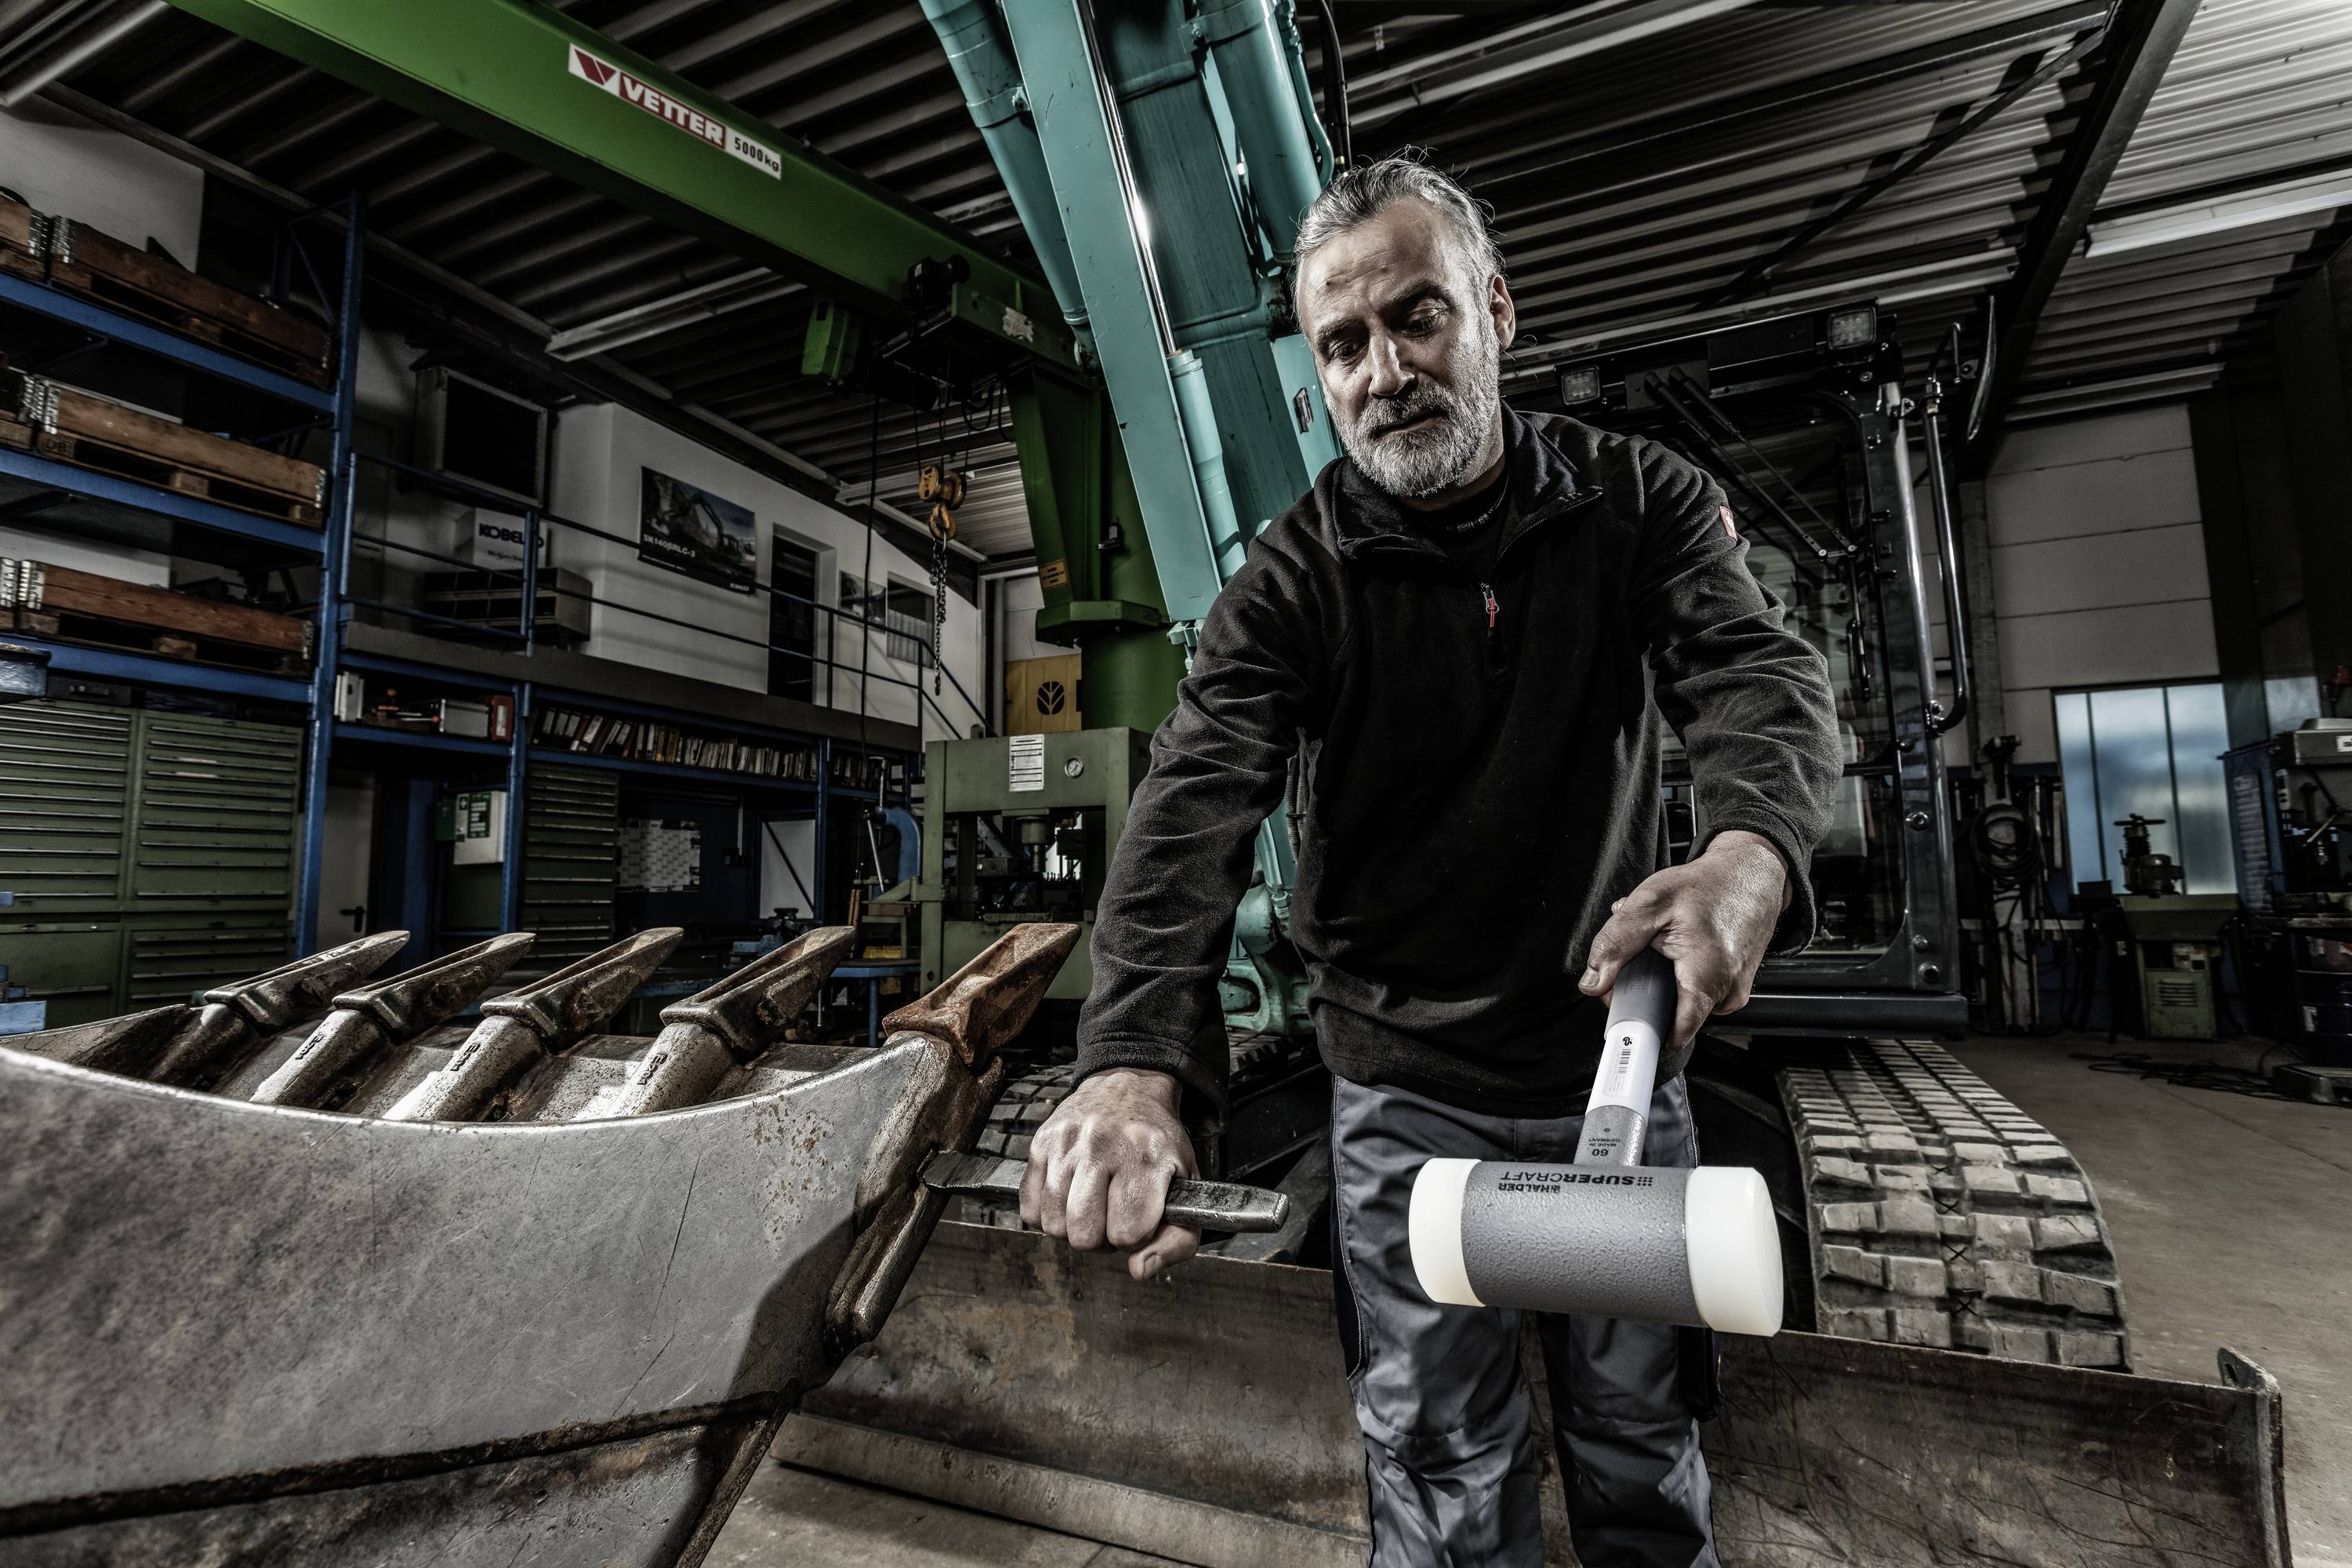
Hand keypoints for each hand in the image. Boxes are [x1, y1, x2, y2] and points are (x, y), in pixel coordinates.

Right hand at [1020, 1067, 1201, 1280]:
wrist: (1128, 1088)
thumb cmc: (1157, 1145)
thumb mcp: (1187, 1187)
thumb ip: (1177, 1240)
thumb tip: (1139, 1271)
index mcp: (1147, 1157)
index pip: (1128, 1234)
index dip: (1135, 1237)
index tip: (1139, 1219)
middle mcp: (1104, 1145)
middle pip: (1084, 1236)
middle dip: (1100, 1238)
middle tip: (1112, 1216)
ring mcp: (1067, 1143)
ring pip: (1054, 1226)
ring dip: (1073, 1227)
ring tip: (1092, 1205)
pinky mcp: (1041, 1143)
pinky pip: (1029, 1208)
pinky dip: (1047, 1214)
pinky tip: (1069, 1198)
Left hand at [1578, 829, 1788, 1069]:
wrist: (1751, 874)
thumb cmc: (1707, 885)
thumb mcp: (1648, 903)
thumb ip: (1616, 944)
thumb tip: (1593, 984)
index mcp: (1706, 976)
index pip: (1671, 1033)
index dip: (1639, 1028)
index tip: (1622, 1019)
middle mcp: (1726, 992)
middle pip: (1669, 1017)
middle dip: (1645, 993)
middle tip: (1639, 960)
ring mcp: (1734, 992)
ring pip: (1682, 1005)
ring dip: (1662, 981)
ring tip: (1664, 947)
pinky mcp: (1736, 988)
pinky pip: (1698, 995)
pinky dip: (1681, 976)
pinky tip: (1680, 950)